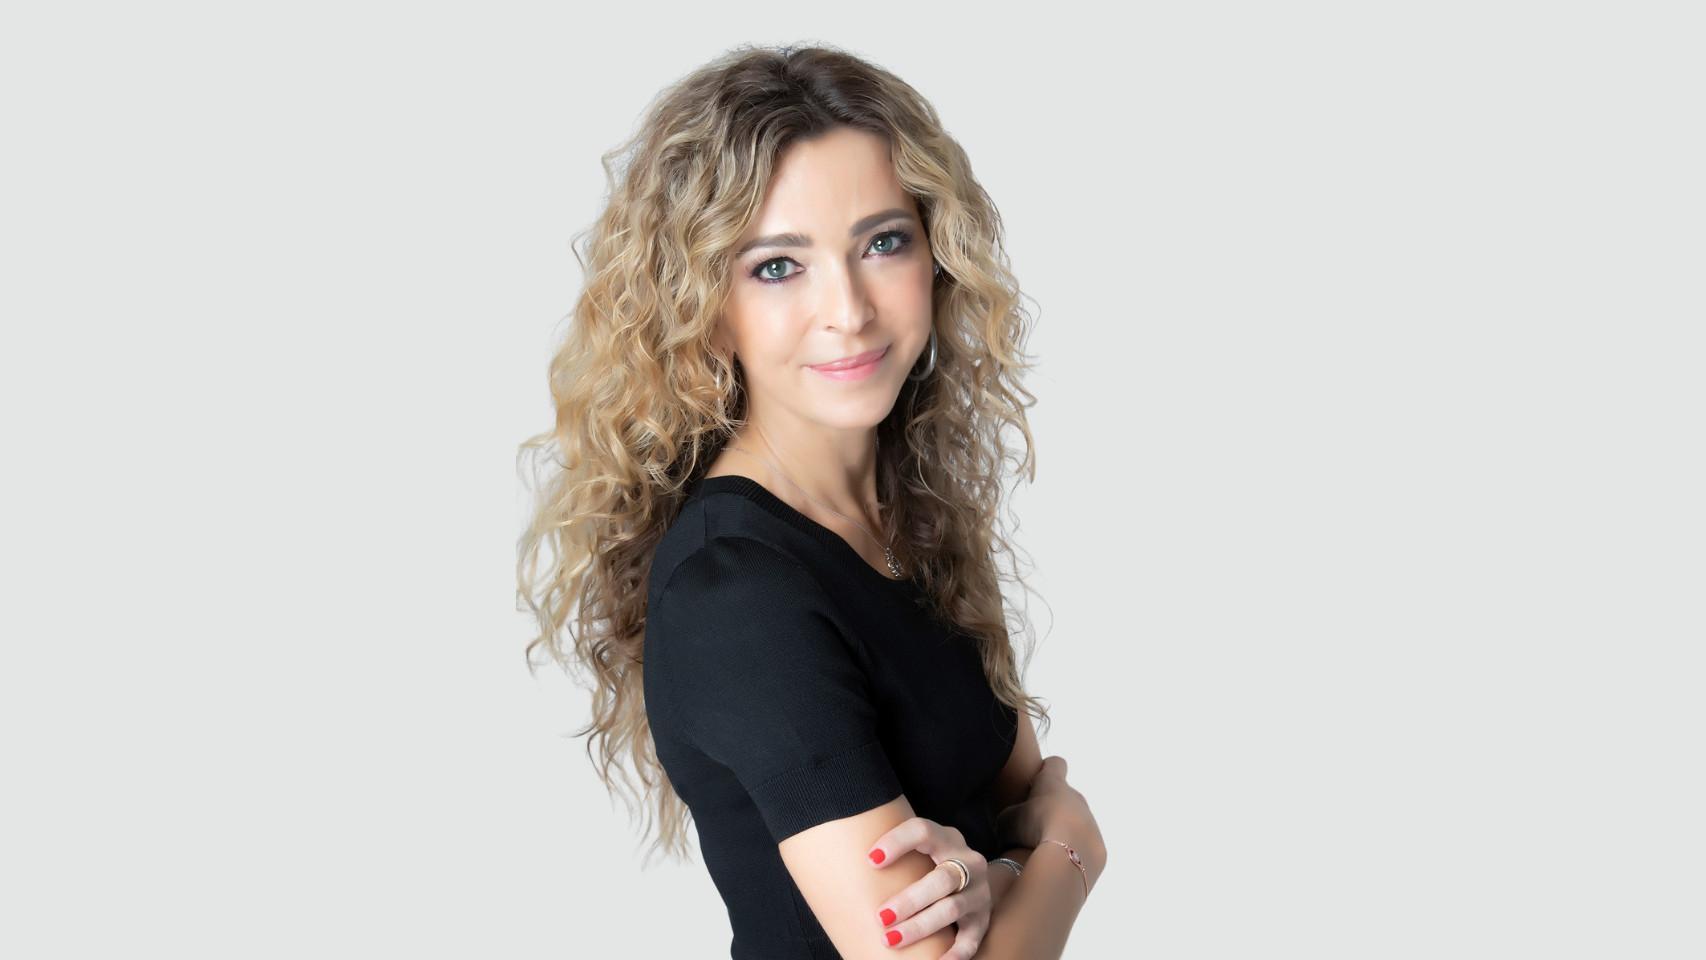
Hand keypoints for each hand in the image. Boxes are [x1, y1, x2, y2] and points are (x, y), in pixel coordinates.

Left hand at [865, 816, 990, 956]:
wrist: (971, 877)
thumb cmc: (928, 864)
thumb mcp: (919, 850)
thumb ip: (893, 854)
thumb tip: (835, 869)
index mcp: (947, 838)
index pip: (923, 831)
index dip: (897, 842)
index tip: (870, 861)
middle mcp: (968, 862)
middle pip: (942, 878)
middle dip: (909, 900)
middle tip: (881, 917)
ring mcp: (978, 892)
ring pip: (952, 908)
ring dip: (920, 926)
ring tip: (891, 940)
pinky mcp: (983, 918)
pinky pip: (971, 939)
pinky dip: (955, 954)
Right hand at [994, 755, 1104, 870]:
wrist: (1066, 858)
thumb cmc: (1033, 827)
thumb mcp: (1007, 820)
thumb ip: (1008, 817)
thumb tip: (1008, 824)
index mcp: (1054, 783)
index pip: (1055, 764)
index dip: (1046, 771)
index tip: (1036, 784)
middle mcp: (1076, 797)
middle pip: (1066, 796)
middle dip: (1053, 807)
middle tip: (1036, 825)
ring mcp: (1091, 822)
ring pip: (1077, 822)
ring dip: (1064, 831)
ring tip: (1048, 849)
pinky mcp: (1099, 846)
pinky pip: (1085, 845)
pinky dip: (1074, 851)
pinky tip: (1061, 862)